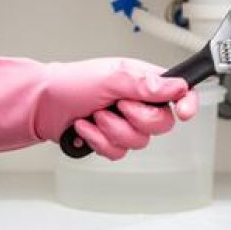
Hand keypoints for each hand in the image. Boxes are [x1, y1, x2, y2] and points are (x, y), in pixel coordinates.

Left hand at [36, 58, 198, 160]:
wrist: (43, 105)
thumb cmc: (72, 83)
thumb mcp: (110, 76)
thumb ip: (144, 84)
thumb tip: (175, 87)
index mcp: (143, 81)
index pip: (179, 91)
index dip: (187, 102)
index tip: (185, 112)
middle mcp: (138, 103)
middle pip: (162, 124)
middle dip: (135, 119)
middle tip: (116, 106)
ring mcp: (124, 124)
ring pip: (139, 142)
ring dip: (111, 130)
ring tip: (95, 114)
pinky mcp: (110, 141)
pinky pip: (118, 153)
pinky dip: (99, 141)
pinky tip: (86, 127)